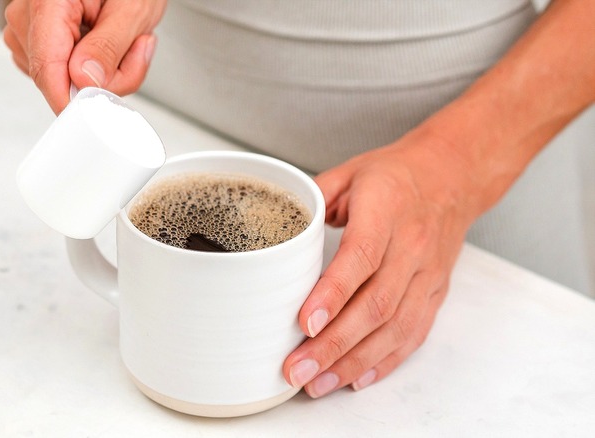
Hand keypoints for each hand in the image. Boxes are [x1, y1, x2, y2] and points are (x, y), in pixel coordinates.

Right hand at [3, 0, 165, 112]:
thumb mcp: (132, 9)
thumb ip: (108, 46)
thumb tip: (84, 80)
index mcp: (46, 3)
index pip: (47, 69)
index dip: (73, 101)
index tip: (96, 114)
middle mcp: (28, 18)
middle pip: (60, 81)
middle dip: (105, 79)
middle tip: (135, 49)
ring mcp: (29, 33)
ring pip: (65, 84)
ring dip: (103, 74)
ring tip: (121, 40)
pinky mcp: (38, 46)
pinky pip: (66, 78)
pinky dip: (93, 71)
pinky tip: (104, 44)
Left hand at [282, 127, 481, 396]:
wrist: (454, 175)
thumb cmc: (395, 175)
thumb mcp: (348, 172)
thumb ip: (311, 200)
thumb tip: (273, 228)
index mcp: (386, 209)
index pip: (360, 257)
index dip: (333, 294)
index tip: (304, 322)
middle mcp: (411, 245)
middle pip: (375, 304)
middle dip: (333, 344)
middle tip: (297, 368)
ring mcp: (427, 273)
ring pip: (394, 328)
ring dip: (354, 361)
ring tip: (317, 383)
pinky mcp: (435, 292)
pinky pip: (413, 334)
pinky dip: (384, 361)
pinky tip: (355, 378)